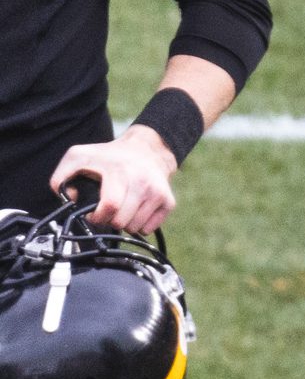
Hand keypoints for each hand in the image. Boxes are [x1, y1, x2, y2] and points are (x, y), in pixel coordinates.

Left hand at [48, 127, 177, 233]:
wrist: (147, 150)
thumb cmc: (110, 156)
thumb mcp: (78, 156)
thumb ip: (61, 176)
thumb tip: (69, 199)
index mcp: (120, 172)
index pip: (110, 207)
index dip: (96, 217)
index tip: (93, 214)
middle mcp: (142, 182)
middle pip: (121, 222)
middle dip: (109, 221)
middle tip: (107, 210)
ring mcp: (157, 193)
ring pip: (134, 228)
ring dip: (124, 223)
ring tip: (121, 208)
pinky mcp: (168, 201)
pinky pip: (148, 229)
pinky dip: (138, 225)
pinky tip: (134, 210)